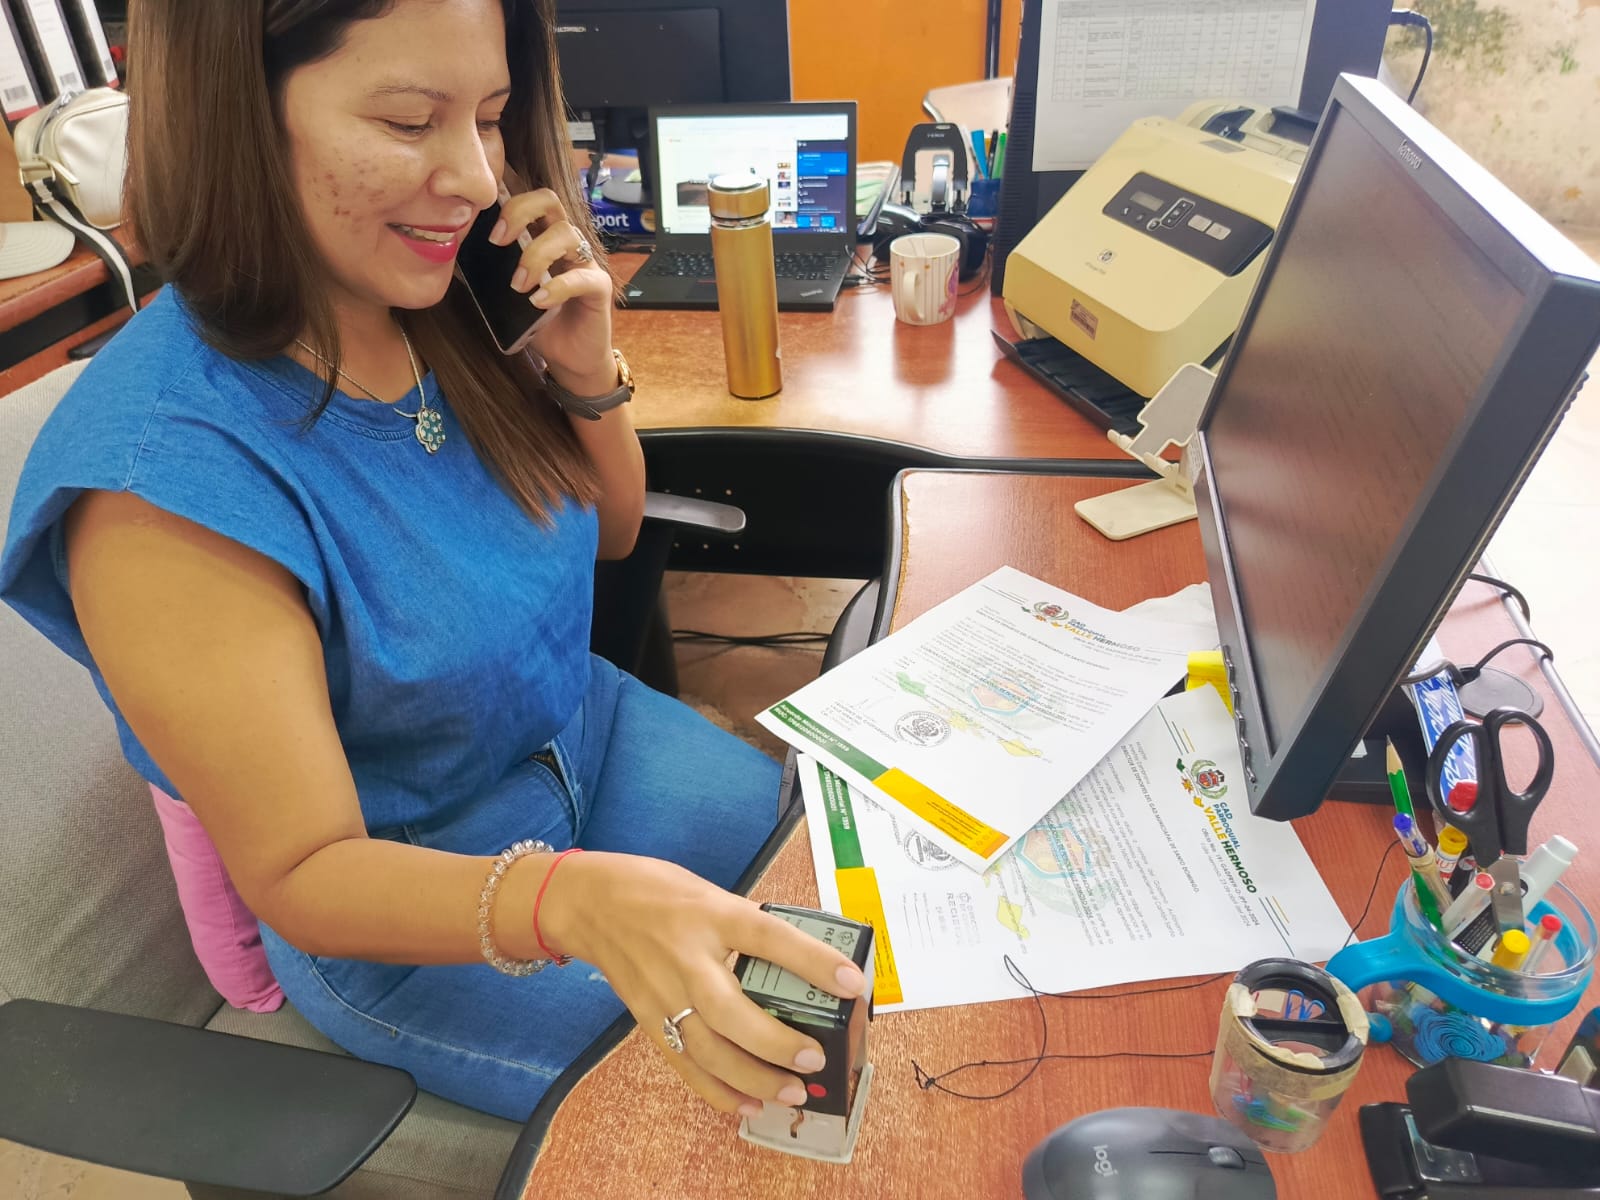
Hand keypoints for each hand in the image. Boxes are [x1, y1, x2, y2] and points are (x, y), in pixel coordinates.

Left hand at [489, 188, 614, 391]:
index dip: (506, 196)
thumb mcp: (505, 294)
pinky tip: (539, 302)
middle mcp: (564, 241)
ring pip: (567, 233)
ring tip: (518, 286)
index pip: (527, 199)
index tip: (483, 221)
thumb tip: (451, 254)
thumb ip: (489, 271)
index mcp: (540, 235)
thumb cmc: (538, 322)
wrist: (569, 357)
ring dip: (536, 256)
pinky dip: (557, 287)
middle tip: (498, 241)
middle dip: (520, 211)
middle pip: (549, 199)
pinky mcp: (598, 287)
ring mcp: (584, 262)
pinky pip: (582, 277)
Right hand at [543, 852, 869, 1115]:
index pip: (770, 938)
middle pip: (733, 1012)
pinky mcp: (648, 1019)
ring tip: (790, 1092)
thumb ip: (749, 925)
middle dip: (777, 1043)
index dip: (813, 961)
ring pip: (709, 1050)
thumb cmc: (657, 892)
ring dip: (753, 1078)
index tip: (851, 982)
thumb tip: (801, 956)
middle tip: (814, 1058)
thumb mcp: (710, 892)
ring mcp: (664, 994)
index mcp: (713, 915)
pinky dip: (715, 1091)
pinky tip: (746, 1104)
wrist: (591, 904)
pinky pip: (684, 1064)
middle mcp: (688, 958)